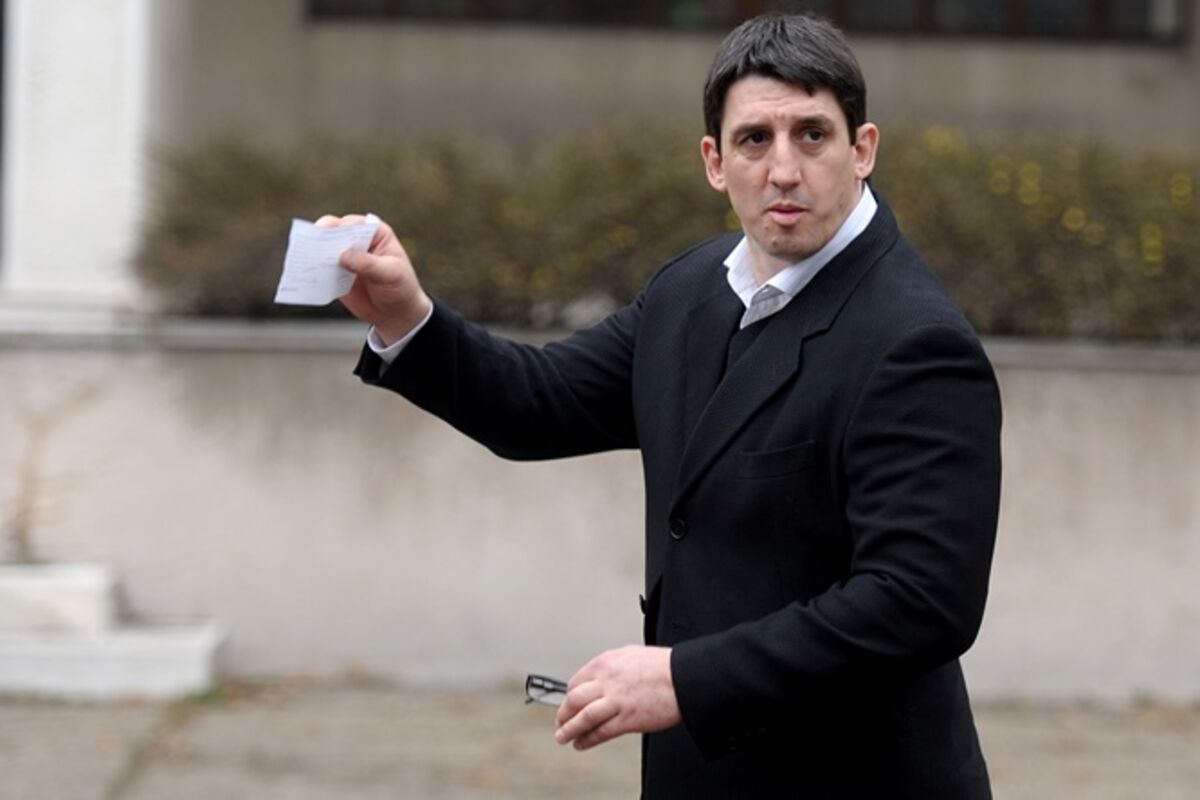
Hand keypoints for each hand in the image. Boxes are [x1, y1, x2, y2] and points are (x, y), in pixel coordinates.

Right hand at [315, 214, 432, 344]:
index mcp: (375, 232)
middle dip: (321, 237)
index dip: (342, 227)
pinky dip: (311, 270)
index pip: (355, 224)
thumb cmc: (400, 287)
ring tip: (302, 259)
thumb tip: (343, 256)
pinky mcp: (335, 272)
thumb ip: (368, 264)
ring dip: (312, 253)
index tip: (333, 234)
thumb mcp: (390, 274)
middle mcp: (357, 239)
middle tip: (311, 244)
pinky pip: (319, 269)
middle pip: (333, 231)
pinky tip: (304, 275)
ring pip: (323, 248)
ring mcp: (344, 256)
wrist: (395, 312)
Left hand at [554, 645, 681, 750]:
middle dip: (564, 713)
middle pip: (574, 698)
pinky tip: (582, 743)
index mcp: (607, 662)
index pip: (577, 681)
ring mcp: (617, 700)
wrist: (684, 677)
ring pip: (583, 717)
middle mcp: (607, 680)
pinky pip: (601, 732)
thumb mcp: (631, 655)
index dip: (569, 695)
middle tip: (560, 721)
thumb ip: (613, 667)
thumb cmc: (664, 666)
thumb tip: (603, 677)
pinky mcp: (628, 719)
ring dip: (569, 729)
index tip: (568, 703)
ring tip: (563, 736)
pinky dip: (587, 739)